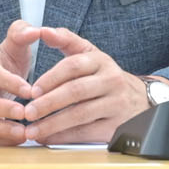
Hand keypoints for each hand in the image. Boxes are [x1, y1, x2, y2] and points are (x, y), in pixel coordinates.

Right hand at [0, 20, 42, 144]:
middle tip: (25, 114)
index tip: (31, 91)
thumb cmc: (5, 65)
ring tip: (24, 134)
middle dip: (1, 108)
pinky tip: (18, 141)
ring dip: (0, 129)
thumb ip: (22, 34)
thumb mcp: (12, 47)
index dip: (9, 82)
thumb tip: (36, 30)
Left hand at [22, 26, 153, 144]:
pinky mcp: (116, 125)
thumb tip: (44, 30)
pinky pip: (87, 132)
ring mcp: (116, 104)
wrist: (139, 99)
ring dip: (53, 124)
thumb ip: (66, 40)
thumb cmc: (104, 76)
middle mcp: (111, 80)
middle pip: (76, 91)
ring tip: (33, 130)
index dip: (50, 78)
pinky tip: (48, 137)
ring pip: (80, 114)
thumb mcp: (90, 54)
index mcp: (101, 61)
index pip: (73, 66)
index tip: (31, 90)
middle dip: (49, 103)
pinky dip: (64, 137)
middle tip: (28, 112)